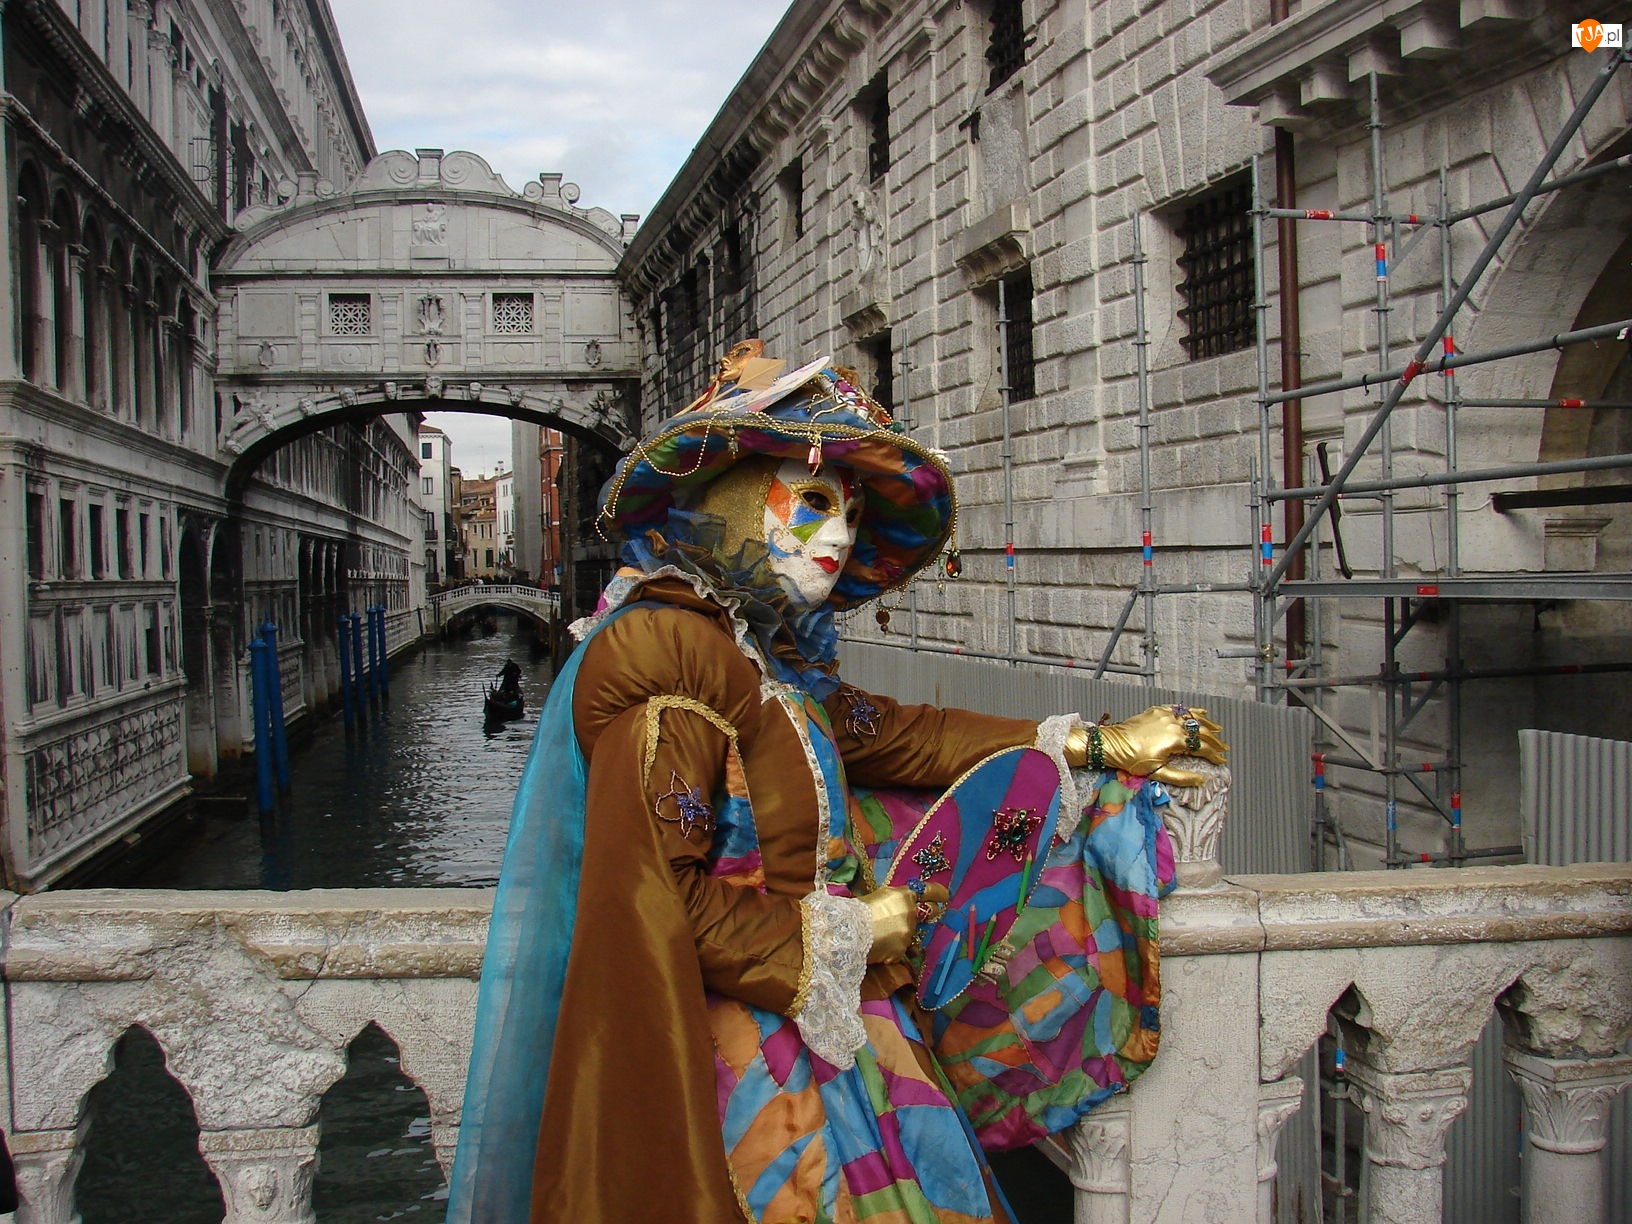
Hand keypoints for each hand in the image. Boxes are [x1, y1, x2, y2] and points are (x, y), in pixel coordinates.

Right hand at [860, 883, 947, 963]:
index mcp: (904, 895)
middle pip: (930, 911)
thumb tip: (904, 903)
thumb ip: (895, 900)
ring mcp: (908, 934)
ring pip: (913, 934)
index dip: (939, 892)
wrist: (846, 932)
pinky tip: (879, 947)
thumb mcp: (878, 897)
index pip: (929, 891)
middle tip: (927, 913)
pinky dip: (893, 949)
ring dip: (906, 934)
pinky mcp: (901, 951)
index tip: (945, 895)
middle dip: (930, 912)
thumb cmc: (857, 911)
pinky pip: (901, 950)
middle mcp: (910, 913)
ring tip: (886, 935)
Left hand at [1065, 706, 1227, 787]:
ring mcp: (1166, 715)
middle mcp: (1174, 724)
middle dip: (1214, 740)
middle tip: (1224, 748)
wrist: (1112, 744)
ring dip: (1207, 723)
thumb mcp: (1157, 772)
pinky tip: (1200, 712)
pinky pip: (1179, 709)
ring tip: (1218, 730)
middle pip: (1201, 731)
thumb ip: (1181, 777)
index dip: (1214, 755)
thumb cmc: (1132, 760)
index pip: (1202, 747)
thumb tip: (1201, 779)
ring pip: (1192, 717)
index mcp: (1176, 740)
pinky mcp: (1157, 711)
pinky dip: (1192, 711)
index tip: (1221, 761)